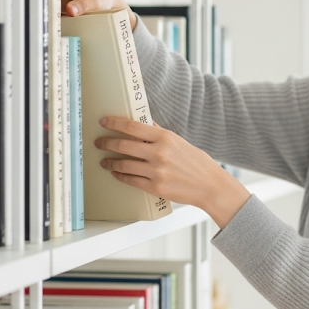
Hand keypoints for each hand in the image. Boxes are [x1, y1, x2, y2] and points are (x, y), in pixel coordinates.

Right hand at [46, 0, 135, 29]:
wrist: (104, 1)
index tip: (47, 5)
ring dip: (42, 7)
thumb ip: (83, 6)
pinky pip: (44, 3)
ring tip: (46, 18)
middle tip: (45, 14)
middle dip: (43, 1)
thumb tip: (71, 10)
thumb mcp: (95, 2)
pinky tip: (47, 19)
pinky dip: (44, 11)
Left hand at [94, 116, 250, 228]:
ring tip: (104, 161)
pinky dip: (120, 176)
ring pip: (123, 165)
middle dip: (106, 143)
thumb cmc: (195, 162)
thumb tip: (142, 123)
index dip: (114, 123)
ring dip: (110, 162)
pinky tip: (116, 173)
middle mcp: (159, 153)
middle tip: (99, 142)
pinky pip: (130, 180)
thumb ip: (159, 134)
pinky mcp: (155, 187)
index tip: (103, 121)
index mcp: (165, 137)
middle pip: (123, 145)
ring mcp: (156, 171)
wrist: (209, 185)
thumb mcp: (179, 141)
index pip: (132, 126)